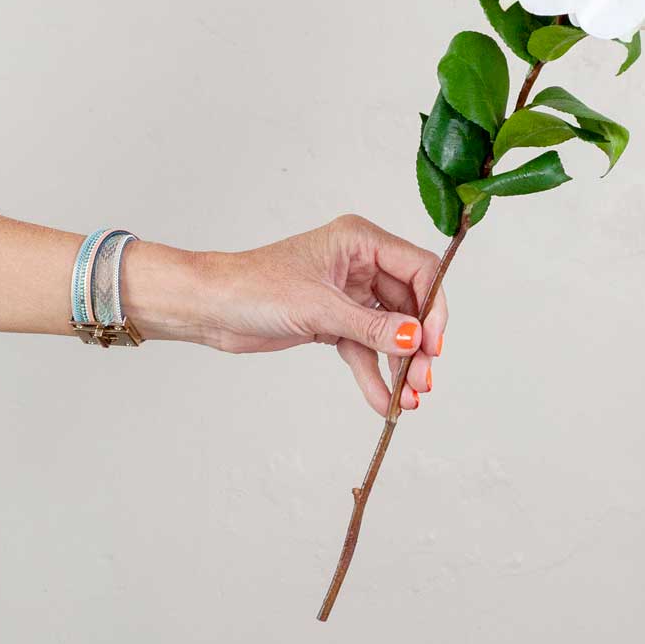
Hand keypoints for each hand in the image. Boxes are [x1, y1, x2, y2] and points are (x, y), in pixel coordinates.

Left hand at [192, 215, 446, 415]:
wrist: (211, 307)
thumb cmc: (254, 287)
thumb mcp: (318, 308)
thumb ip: (371, 326)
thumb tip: (414, 339)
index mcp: (360, 241)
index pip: (419, 269)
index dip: (433, 307)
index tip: (433, 345)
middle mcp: (360, 263)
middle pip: (409, 305)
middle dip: (417, 346)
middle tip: (423, 381)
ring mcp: (348, 293)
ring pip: (389, 331)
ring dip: (399, 366)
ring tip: (409, 401)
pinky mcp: (333, 320)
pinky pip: (364, 348)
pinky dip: (373, 374)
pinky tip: (384, 402)